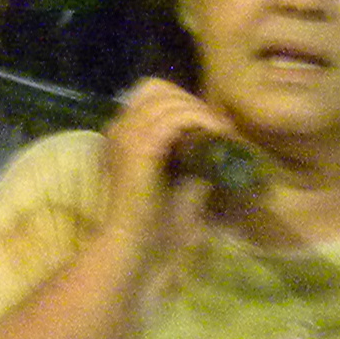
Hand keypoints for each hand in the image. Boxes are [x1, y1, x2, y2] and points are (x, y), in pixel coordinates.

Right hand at [97, 79, 235, 277]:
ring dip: (199, 111)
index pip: (150, 93)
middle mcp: (119, 128)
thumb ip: (193, 162)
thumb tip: (217, 145)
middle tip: (219, 126)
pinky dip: (197, 121)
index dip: (180, 100)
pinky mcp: (138, 147)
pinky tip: (215, 134)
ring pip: (169, 100)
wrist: (134, 249)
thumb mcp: (179, 185)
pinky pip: (172, 118)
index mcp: (122, 136)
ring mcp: (125, 135)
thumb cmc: (154, 227)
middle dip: (192, 102)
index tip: (208, 122)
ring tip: (220, 130)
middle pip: (159, 89)